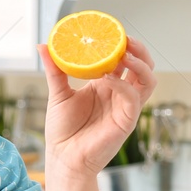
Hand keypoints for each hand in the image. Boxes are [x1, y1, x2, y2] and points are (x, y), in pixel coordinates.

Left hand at [35, 36, 156, 178]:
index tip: (112, 32)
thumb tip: (43, 45)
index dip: (123, 45)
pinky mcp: (126, 121)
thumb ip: (54, 69)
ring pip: (147, 80)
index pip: (124, 60)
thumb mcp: (58, 93)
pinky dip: (123, 85)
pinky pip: (132, 98)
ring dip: (140, 64)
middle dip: (139, 50)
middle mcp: (119, 95)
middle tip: (125, 39)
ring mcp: (125, 108)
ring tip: (124, 54)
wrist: (63, 158)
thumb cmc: (63, 131)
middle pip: (143, 67)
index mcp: (106, 86)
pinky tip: (108, 78)